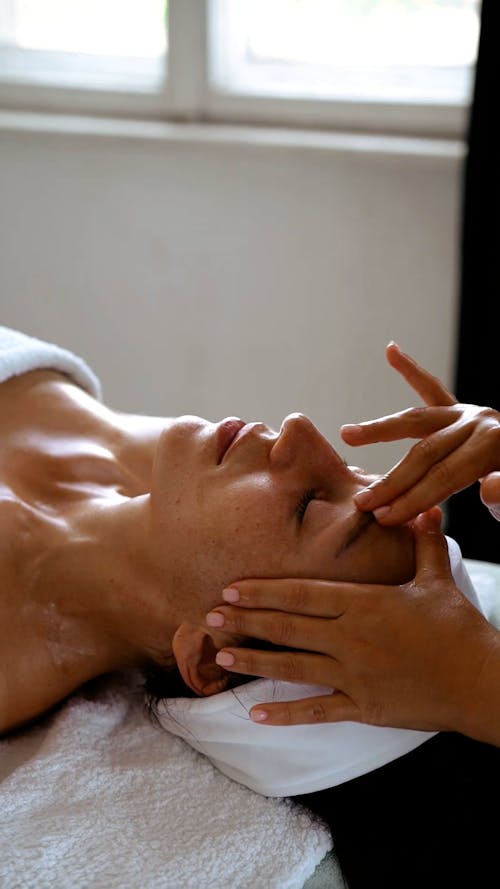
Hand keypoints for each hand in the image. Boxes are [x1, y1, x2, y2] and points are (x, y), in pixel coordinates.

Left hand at [205, 510, 497, 734]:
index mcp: (363, 604)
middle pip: (288, 627)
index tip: (231, 588)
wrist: (481, 682)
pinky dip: (286, 713)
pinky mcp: (364, 707)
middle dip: (245, 621)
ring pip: (293, 666)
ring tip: (220, 656)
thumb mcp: (437, 579)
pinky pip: (318, 712)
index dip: (263, 591)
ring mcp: (354, 676)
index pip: (302, 594)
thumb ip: (423, 543)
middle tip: (207, 617)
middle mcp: (351, 638)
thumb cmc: (459, 629)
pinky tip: (256, 713)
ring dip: (254, 661)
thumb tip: (423, 508)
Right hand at [340, 342, 499, 524]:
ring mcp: (470, 413)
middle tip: (363, 503)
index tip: (385, 518)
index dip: (414, 498)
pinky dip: (412, 371)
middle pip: (426, 452)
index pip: (445, 475)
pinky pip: (433, 390)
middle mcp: (479, 421)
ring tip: (348, 434)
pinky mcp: (464, 412)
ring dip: (381, 429)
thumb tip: (487, 486)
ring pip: (418, 421)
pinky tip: (392, 351)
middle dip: (393, 480)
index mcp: (495, 443)